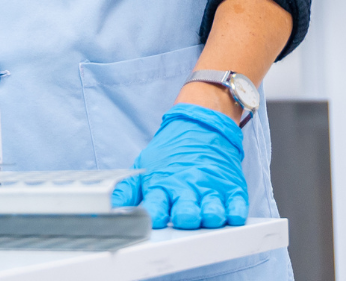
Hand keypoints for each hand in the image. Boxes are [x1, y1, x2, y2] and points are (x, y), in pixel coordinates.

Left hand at [111, 105, 246, 229]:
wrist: (201, 124)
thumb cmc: (171, 153)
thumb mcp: (145, 167)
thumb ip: (127, 191)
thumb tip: (108, 209)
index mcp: (163, 185)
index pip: (155, 206)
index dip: (153, 216)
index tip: (152, 222)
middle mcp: (187, 188)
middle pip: (186, 211)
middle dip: (185, 218)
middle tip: (183, 219)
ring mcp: (210, 188)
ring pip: (213, 209)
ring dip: (211, 216)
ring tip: (209, 217)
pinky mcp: (231, 187)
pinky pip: (237, 203)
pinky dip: (236, 211)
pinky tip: (232, 215)